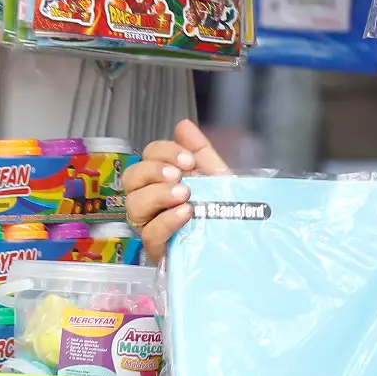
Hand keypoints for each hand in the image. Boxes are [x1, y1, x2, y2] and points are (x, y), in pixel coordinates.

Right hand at [119, 119, 229, 262]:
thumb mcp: (218, 178)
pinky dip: (166, 220)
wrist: (245, 242)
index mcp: (163, 179)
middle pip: (131, 178)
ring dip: (158, 195)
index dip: (163, 153)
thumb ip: (201, 152)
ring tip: (184, 195)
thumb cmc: (226, 209)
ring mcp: (151, 226)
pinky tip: (185, 213)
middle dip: (152, 171)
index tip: (188, 160)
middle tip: (179, 176)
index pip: (147, 156)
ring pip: (134, 206)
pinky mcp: (158, 250)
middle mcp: (151, 201)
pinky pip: (150, 234)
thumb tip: (183, 125)